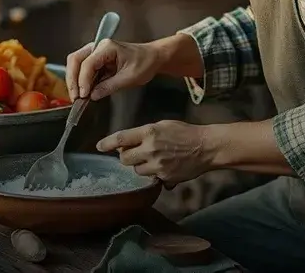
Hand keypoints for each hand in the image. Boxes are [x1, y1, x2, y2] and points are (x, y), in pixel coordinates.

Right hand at [65, 39, 162, 100]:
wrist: (152, 57)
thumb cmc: (145, 63)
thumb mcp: (130, 78)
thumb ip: (109, 86)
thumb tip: (92, 96)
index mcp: (107, 47)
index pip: (88, 63)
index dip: (83, 80)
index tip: (84, 96)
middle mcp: (98, 46)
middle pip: (75, 59)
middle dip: (72, 79)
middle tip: (75, 97)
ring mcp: (95, 52)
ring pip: (76, 63)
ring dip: (74, 80)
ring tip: (78, 97)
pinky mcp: (96, 60)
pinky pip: (82, 68)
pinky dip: (80, 80)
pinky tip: (83, 92)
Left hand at [97, 120, 212, 184]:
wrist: (206, 147)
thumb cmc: (185, 133)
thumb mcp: (162, 125)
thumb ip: (144, 134)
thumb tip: (126, 144)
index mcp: (149, 132)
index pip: (121, 138)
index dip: (107, 143)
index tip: (99, 146)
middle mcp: (151, 149)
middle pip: (124, 159)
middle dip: (126, 156)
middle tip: (134, 152)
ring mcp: (158, 165)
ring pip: (136, 170)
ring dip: (140, 166)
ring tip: (154, 158)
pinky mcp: (165, 177)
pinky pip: (151, 178)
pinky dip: (153, 174)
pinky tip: (164, 165)